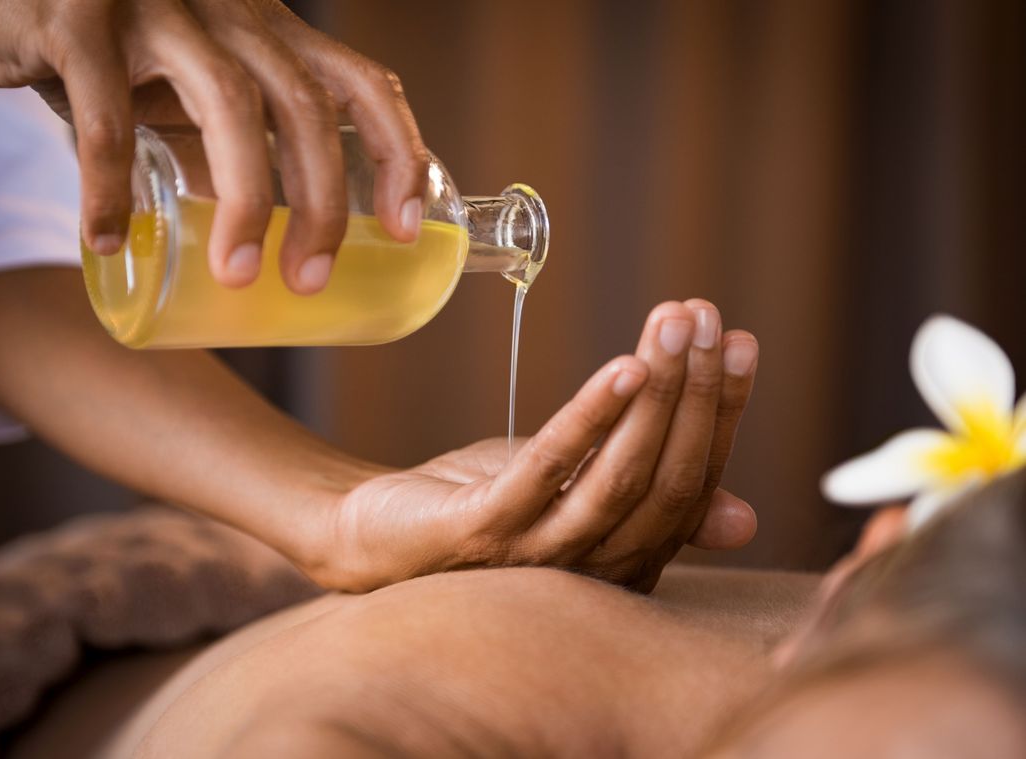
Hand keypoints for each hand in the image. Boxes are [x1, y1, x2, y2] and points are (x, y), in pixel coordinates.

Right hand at [0, 0, 426, 291]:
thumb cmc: (116, 51)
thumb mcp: (193, 88)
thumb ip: (231, 145)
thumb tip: (264, 232)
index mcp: (271, 33)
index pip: (363, 83)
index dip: (399, 153)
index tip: (407, 228)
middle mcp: (230, 14)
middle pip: (306, 106)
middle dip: (321, 203)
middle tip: (310, 279)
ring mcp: (160, 10)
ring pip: (230, 104)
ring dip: (243, 201)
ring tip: (238, 275)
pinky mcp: (80, 20)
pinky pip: (106, 114)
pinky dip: (108, 186)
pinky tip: (107, 239)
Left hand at [300, 300, 758, 592]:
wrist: (377, 537)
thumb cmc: (485, 508)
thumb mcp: (577, 497)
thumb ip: (646, 498)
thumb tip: (744, 519)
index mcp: (626, 561)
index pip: (694, 485)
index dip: (721, 413)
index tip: (739, 341)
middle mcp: (594, 570)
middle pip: (668, 480)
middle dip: (697, 392)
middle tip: (707, 317)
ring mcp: (538, 556)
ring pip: (620, 476)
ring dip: (657, 394)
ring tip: (673, 325)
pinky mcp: (484, 532)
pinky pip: (548, 470)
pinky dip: (590, 417)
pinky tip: (622, 366)